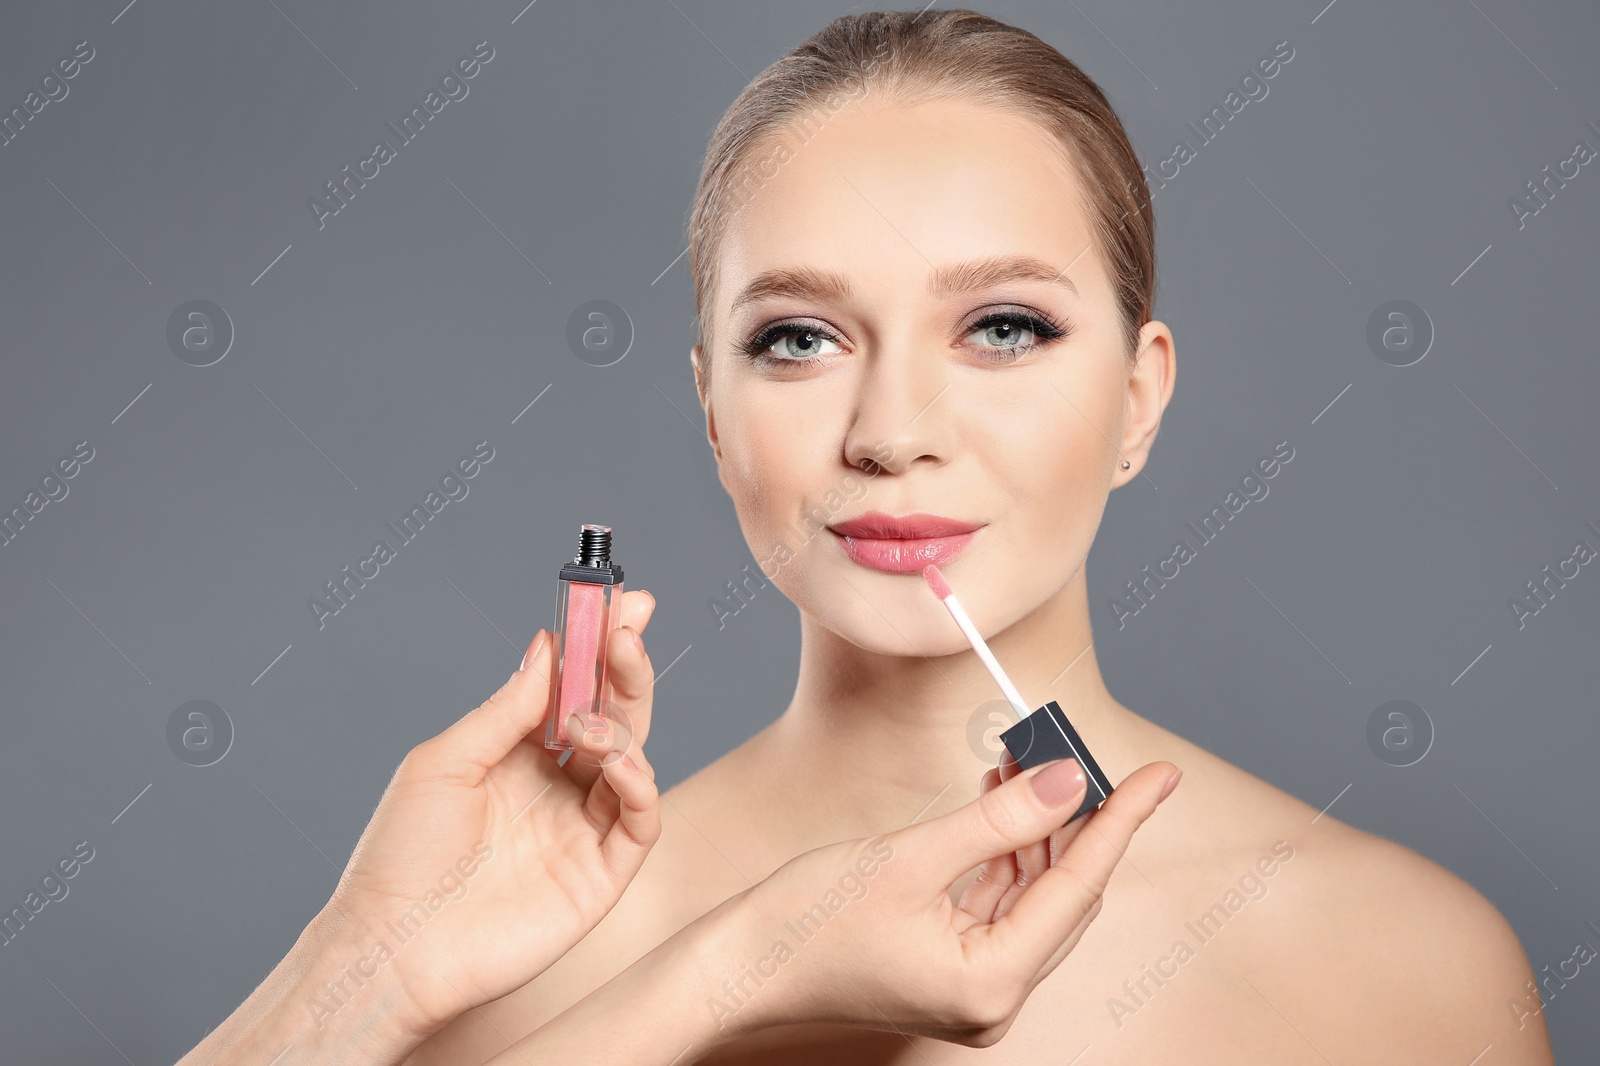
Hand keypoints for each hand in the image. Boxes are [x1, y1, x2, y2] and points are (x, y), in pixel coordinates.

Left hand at [314, 589, 662, 1041]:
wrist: (392, 945)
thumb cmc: (400, 857)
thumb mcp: (446, 759)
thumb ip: (508, 707)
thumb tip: (549, 644)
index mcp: (520, 755)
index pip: (574, 689)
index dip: (600, 646)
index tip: (619, 602)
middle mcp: (558, 786)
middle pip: (616, 714)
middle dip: (626, 667)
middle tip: (626, 632)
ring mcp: (582, 829)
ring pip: (636, 758)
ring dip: (624, 723)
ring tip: (586, 723)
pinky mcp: (601, 875)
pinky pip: (642, 819)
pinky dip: (641, 783)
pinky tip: (616, 764)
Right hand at [717, 757, 1179, 1045]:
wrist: (741, 966)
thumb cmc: (808, 923)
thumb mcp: (911, 858)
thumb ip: (999, 819)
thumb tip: (1069, 781)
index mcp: (993, 984)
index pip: (1077, 887)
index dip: (1120, 821)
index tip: (1160, 775)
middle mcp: (994, 997)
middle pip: (1062, 895)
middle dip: (1075, 819)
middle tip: (1076, 748)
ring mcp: (972, 986)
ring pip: (1031, 895)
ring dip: (1035, 828)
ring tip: (1030, 758)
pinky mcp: (950, 969)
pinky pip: (997, 903)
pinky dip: (1003, 851)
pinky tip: (1001, 796)